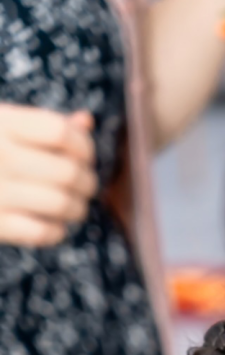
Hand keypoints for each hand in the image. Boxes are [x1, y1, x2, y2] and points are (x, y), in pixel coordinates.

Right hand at [0, 105, 96, 246]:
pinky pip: (41, 232)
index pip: (60, 132)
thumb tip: (85, 122)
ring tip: (76, 207)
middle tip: (86, 187)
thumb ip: (43, 124)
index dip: (84, 147)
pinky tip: (55, 225)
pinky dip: (57, 231)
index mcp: (1, 123)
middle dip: (87, 182)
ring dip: (78, 209)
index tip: (85, 157)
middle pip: (67, 172)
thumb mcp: (4, 125)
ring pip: (60, 204)